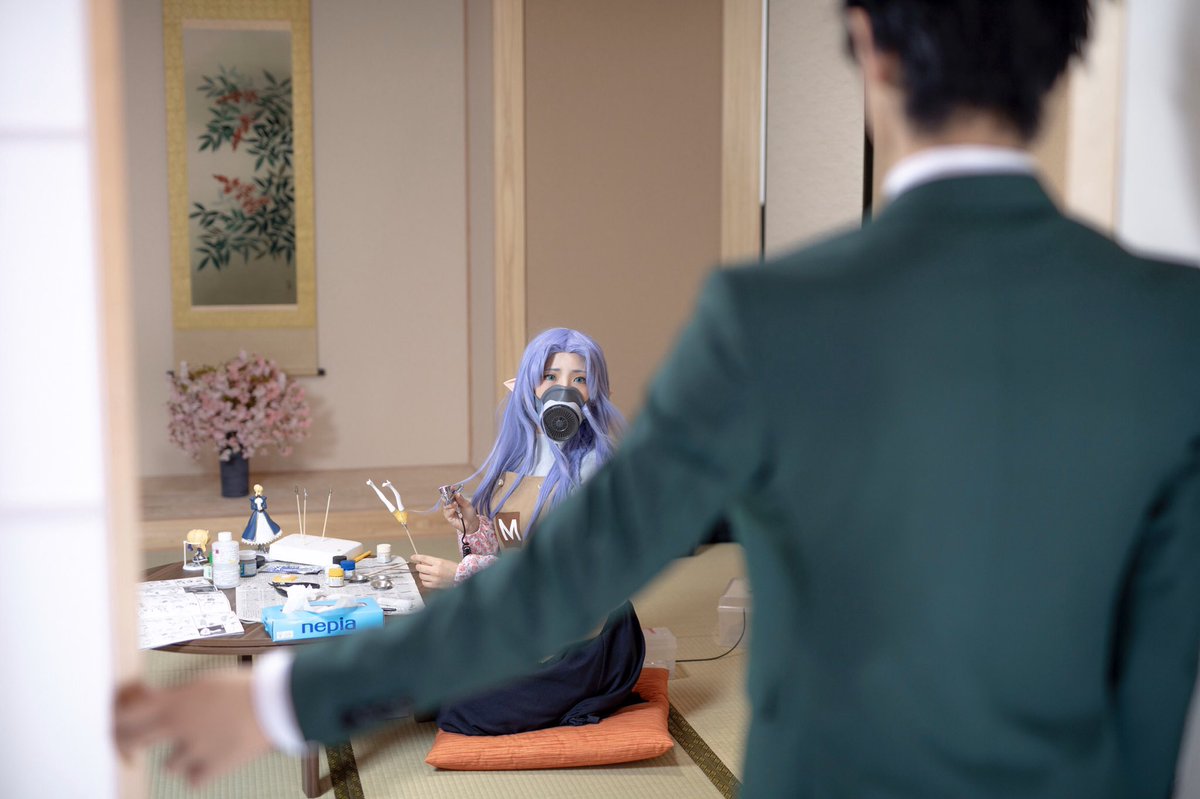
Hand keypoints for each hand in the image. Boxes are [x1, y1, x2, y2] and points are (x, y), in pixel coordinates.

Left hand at [114, 670, 273, 786]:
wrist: (278, 702)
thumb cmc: (247, 686)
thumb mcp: (206, 681)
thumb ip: (179, 695)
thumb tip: (160, 701)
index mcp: (174, 701)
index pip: (126, 713)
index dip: (117, 718)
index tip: (118, 721)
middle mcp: (177, 726)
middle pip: (134, 741)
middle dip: (131, 744)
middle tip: (135, 746)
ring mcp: (193, 749)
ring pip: (169, 765)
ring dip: (181, 758)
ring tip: (199, 746)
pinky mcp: (212, 767)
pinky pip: (193, 780)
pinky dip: (201, 773)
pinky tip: (212, 761)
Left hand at [408, 554, 458, 589]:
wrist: (462, 577)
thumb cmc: (453, 568)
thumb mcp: (443, 561)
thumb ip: (432, 561)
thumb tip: (421, 562)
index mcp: (439, 562)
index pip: (424, 559)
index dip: (417, 557)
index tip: (413, 557)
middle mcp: (436, 571)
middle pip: (420, 567)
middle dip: (419, 566)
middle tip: (422, 566)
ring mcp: (435, 579)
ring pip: (421, 575)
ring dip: (423, 573)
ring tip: (428, 573)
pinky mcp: (435, 586)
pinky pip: (424, 583)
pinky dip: (425, 580)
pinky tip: (429, 579)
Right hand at [440, 493, 479, 535]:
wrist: (471, 523)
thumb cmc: (470, 513)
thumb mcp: (467, 505)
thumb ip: (461, 499)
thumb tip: (456, 493)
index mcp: (455, 500)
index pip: (451, 494)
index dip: (450, 490)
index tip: (452, 487)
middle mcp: (451, 505)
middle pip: (446, 499)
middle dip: (447, 496)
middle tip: (451, 494)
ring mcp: (449, 511)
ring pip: (445, 505)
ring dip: (450, 504)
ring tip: (455, 504)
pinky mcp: (448, 517)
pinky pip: (447, 512)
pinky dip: (450, 510)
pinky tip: (454, 509)